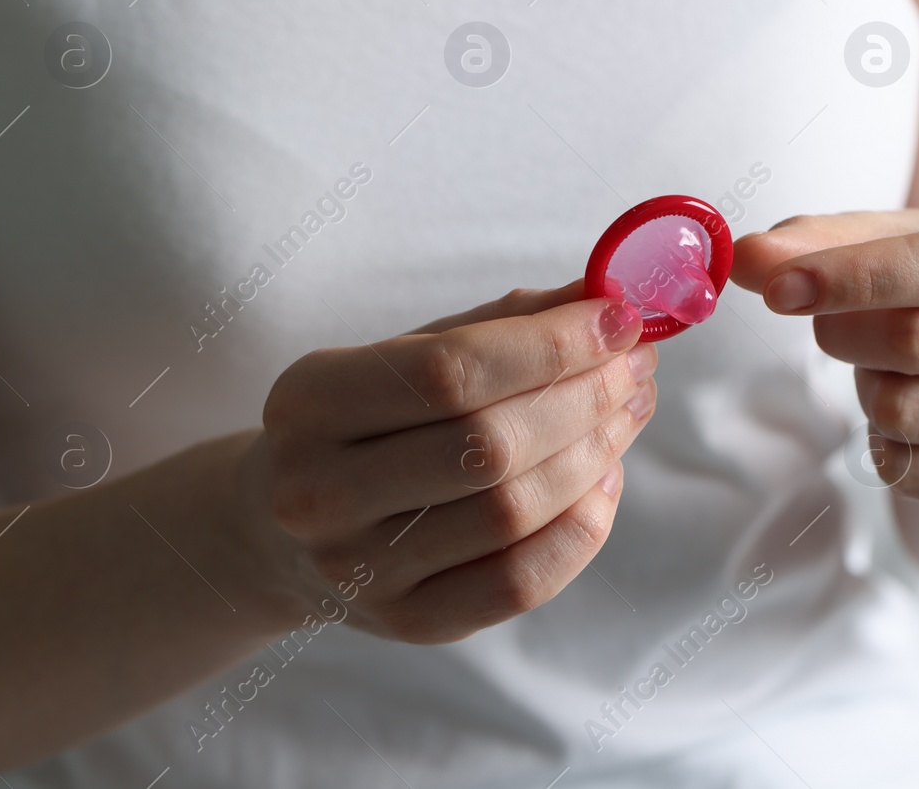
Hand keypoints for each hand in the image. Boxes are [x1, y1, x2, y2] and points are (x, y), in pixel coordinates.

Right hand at [247, 283, 656, 643]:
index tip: (619, 319)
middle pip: (488, 446)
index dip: (550, 345)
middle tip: (638, 366)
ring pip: (511, 513)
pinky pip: (521, 582)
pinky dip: (582, 527)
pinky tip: (605, 479)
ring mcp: (361, 569)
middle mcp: (320, 492)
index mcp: (310, 401)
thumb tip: (605, 294)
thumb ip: (502, 324)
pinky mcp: (409, 624)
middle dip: (585, 398)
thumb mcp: (405, 355)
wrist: (280, 530)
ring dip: (594, 454)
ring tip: (628, 412)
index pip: (449, 371)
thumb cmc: (365, 422)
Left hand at [730, 202, 918, 510]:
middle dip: (843, 335)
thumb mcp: (902, 240)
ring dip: (866, 390)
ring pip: (907, 411)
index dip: (855, 277)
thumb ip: (821, 242)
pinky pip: (916, 472)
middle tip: (832, 326)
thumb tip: (746, 259)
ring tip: (888, 369)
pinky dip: (885, 445)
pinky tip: (909, 416)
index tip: (778, 288)